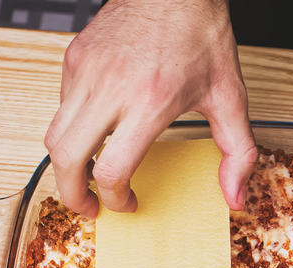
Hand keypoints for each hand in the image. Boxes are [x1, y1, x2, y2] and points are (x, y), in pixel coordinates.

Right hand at [44, 0, 256, 216]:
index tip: (128, 202)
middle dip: (73, 194)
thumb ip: (238, 154)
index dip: (116, 198)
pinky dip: (72, 129)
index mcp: (150, 101)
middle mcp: (111, 86)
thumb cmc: (202, 36)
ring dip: (66, 164)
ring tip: (85, 178)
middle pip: (66, 158)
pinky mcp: (74, 57)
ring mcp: (86, 70)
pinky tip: (96, 133)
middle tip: (88, 207)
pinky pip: (61, 106)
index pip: (112, 168)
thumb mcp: (231, 98)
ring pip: (54, 134)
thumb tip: (236, 197)